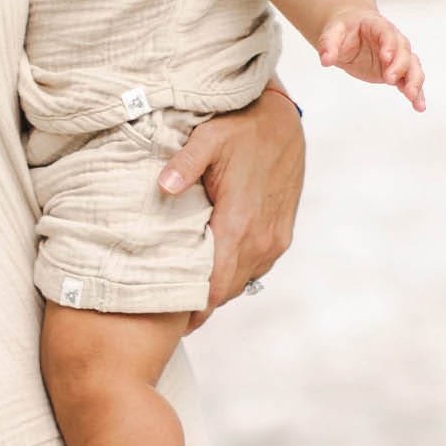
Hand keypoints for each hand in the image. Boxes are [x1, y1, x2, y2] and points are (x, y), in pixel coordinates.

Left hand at [158, 87, 305, 330]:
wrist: (282, 122)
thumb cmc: (241, 128)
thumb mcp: (209, 138)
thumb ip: (185, 163)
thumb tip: (164, 186)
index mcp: (239, 223)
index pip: (214, 284)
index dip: (193, 308)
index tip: (171, 322)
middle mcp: (261, 239)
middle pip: (225, 291)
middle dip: (199, 305)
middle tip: (169, 317)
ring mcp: (275, 240)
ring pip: (241, 282)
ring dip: (217, 291)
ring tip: (186, 300)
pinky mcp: (281, 235)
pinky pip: (255, 269)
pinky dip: (234, 276)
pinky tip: (213, 274)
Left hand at [317, 9, 425, 109]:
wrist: (350, 32)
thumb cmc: (344, 29)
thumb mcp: (332, 32)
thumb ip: (328, 44)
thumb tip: (325, 60)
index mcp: (377, 26)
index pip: (387, 33)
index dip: (389, 44)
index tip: (386, 57)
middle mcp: (393, 40)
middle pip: (404, 51)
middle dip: (400, 65)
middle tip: (390, 79)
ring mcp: (396, 57)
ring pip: (412, 66)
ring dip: (414, 81)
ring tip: (412, 97)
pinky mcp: (395, 71)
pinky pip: (409, 81)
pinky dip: (415, 93)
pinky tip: (418, 106)